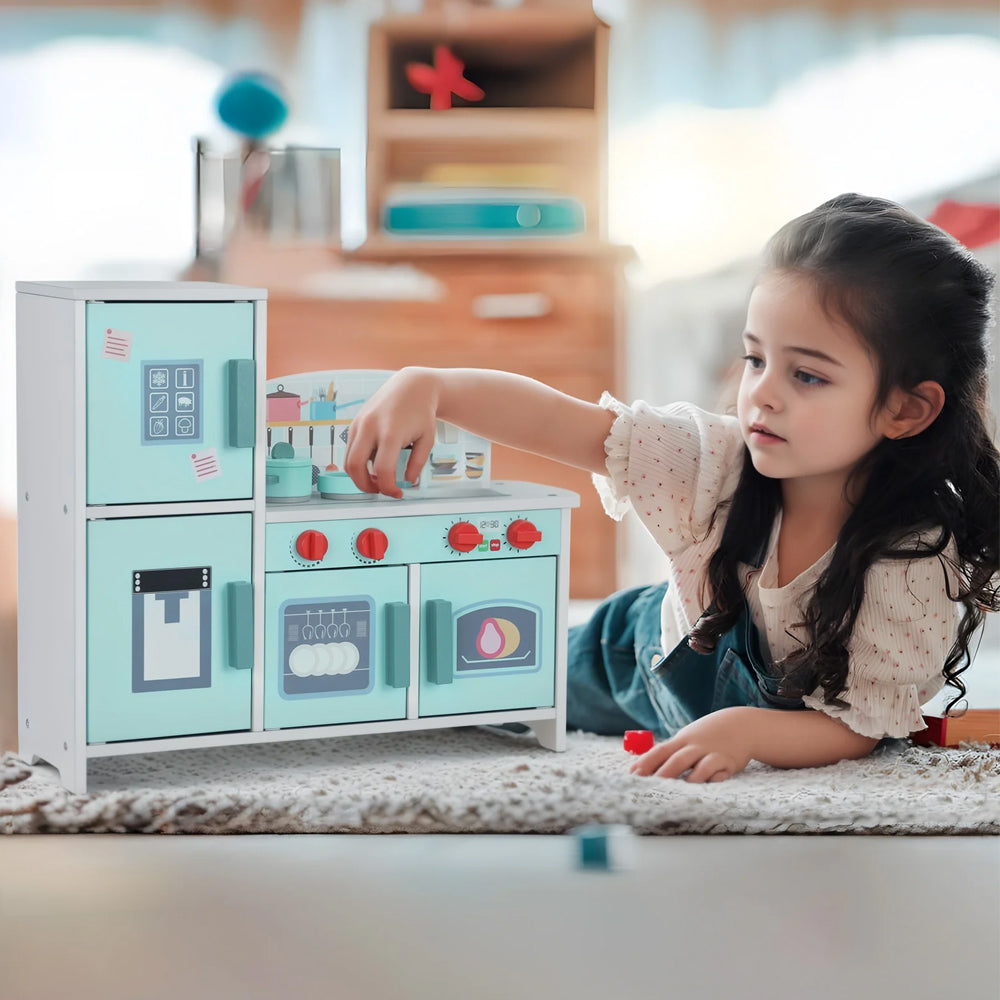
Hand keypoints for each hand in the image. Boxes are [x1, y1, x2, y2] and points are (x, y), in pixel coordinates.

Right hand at [344, 368, 439, 497]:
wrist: (412, 386)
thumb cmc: (421, 413)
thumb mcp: (427, 439)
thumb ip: (417, 464)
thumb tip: (407, 482)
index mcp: (391, 432)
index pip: (382, 470)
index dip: (388, 488)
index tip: (397, 493)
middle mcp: (370, 427)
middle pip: (355, 467)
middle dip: (365, 486)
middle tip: (380, 491)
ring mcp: (359, 424)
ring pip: (347, 461)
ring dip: (359, 476)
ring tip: (378, 479)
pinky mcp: (354, 423)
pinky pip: (349, 450)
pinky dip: (358, 463)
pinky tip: (374, 464)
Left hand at [628, 708, 755, 782]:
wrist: (740, 725)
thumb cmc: (706, 736)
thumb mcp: (687, 739)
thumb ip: (669, 753)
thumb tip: (640, 768)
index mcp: (681, 741)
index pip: (660, 751)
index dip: (646, 763)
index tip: (632, 774)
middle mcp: (695, 746)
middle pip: (677, 760)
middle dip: (663, 774)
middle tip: (649, 787)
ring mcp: (713, 753)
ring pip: (700, 766)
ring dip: (690, 778)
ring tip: (679, 791)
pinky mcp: (729, 762)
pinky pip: (721, 772)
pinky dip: (714, 779)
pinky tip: (709, 784)